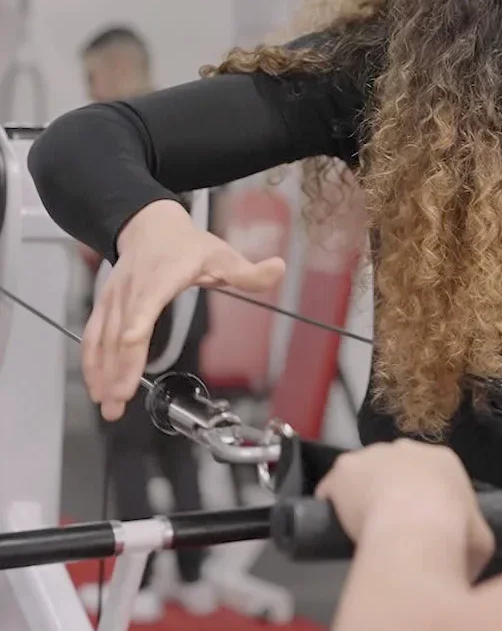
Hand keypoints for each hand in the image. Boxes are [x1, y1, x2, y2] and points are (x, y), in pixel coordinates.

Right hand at [85, 199, 284, 420]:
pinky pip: (93, 337)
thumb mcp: (223, 255)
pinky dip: (92, 362)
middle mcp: (131, 291)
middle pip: (119, 333)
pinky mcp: (105, 307)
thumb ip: (249, 271)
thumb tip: (279, 268)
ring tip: (106, 404)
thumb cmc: (187, 245)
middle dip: (117, 368)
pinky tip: (97, 386)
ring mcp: (114, 300)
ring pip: (101, 339)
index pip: (145, 307)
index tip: (130, 348)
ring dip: (101, 373)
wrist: (150, 226)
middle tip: (118, 401)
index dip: (135, 328)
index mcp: (160, 280)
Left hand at [316, 441, 495, 582]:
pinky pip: (334, 488)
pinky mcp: (345, 467)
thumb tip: (466, 560)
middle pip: (396, 468)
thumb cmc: (452, 530)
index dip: (424, 498)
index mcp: (445, 460)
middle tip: (392, 524)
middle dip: (393, 490)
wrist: (413, 526)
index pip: (430, 474)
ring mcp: (374, 454)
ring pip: (365, 473)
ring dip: (363, 494)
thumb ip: (473, 543)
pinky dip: (333, 503)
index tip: (418, 521)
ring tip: (362, 526)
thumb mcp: (480, 542)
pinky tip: (334, 526)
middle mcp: (409, 448)